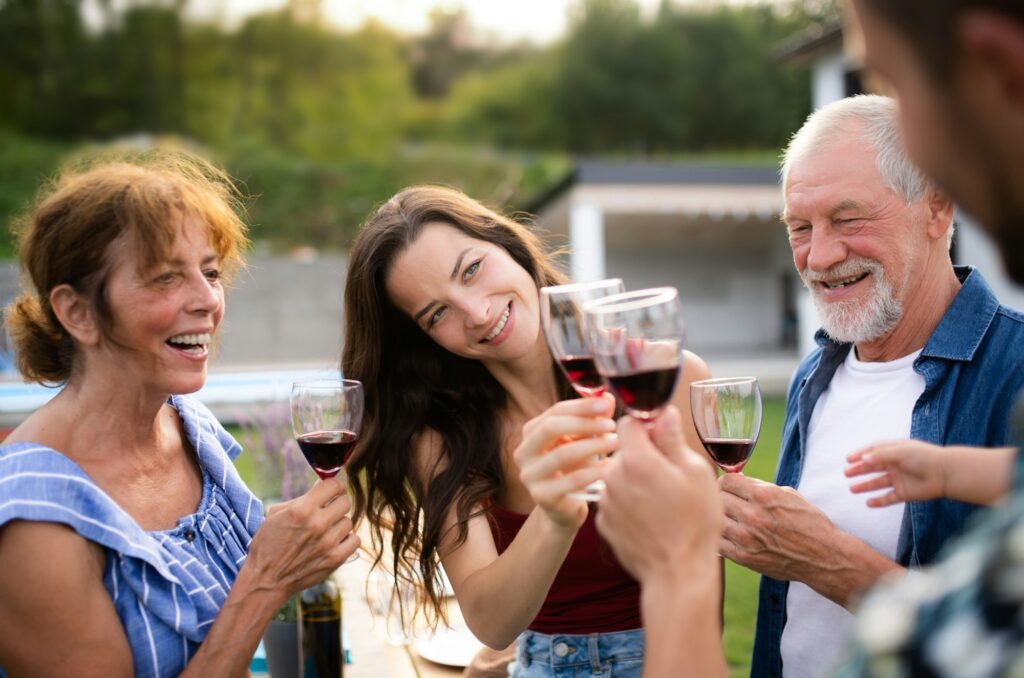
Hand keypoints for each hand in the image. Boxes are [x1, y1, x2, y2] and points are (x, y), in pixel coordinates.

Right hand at [245, 477, 359, 600]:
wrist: (266, 579)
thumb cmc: (268, 544)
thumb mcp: (277, 514)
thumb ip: (301, 498)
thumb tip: (322, 486)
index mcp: (302, 509)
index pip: (333, 485)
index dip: (335, 486)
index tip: (334, 490)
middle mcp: (317, 524)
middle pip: (345, 502)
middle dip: (337, 504)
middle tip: (329, 511)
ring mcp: (328, 543)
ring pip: (349, 521)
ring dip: (339, 524)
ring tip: (326, 530)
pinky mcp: (335, 559)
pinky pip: (355, 540)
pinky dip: (347, 540)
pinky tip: (335, 541)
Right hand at [514, 394, 617, 529]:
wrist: (566, 508)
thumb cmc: (575, 469)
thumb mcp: (584, 440)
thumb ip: (594, 418)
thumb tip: (606, 397)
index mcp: (531, 433)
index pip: (554, 412)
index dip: (581, 406)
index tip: (605, 405)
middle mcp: (523, 452)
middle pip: (551, 428)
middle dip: (584, 423)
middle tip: (611, 425)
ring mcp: (529, 475)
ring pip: (561, 454)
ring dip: (592, 446)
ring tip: (614, 443)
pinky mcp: (540, 496)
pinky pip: (570, 480)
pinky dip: (593, 472)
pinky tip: (609, 468)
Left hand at [596, 405, 720, 585]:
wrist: (677, 574)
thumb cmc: (694, 523)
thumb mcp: (695, 473)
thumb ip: (672, 439)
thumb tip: (663, 413)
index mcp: (637, 459)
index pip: (628, 421)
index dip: (647, 425)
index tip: (663, 438)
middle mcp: (613, 476)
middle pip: (623, 450)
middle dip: (643, 455)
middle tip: (670, 476)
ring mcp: (605, 502)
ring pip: (618, 476)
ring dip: (635, 480)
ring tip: (662, 501)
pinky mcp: (603, 523)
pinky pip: (615, 501)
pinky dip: (628, 504)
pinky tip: (650, 519)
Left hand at [719, 474, 838, 582]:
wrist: (823, 556)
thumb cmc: (808, 523)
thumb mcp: (788, 494)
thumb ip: (759, 486)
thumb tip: (736, 480)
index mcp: (764, 496)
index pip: (726, 481)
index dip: (727, 483)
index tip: (730, 488)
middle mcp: (753, 515)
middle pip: (718, 498)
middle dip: (723, 498)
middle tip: (731, 504)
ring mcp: (746, 538)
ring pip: (715, 520)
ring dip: (721, 518)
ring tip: (731, 520)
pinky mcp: (744, 557)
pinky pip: (718, 542)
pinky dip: (721, 537)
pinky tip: (731, 536)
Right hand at [845, 440, 946, 506]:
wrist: (945, 474)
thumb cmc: (924, 457)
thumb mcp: (900, 451)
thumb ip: (881, 455)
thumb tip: (863, 459)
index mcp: (895, 451)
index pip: (874, 451)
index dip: (861, 454)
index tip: (848, 459)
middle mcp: (895, 465)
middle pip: (873, 467)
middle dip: (859, 470)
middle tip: (846, 473)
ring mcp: (899, 480)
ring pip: (878, 483)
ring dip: (865, 486)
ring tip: (852, 489)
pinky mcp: (904, 493)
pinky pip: (888, 498)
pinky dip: (879, 501)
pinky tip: (868, 503)